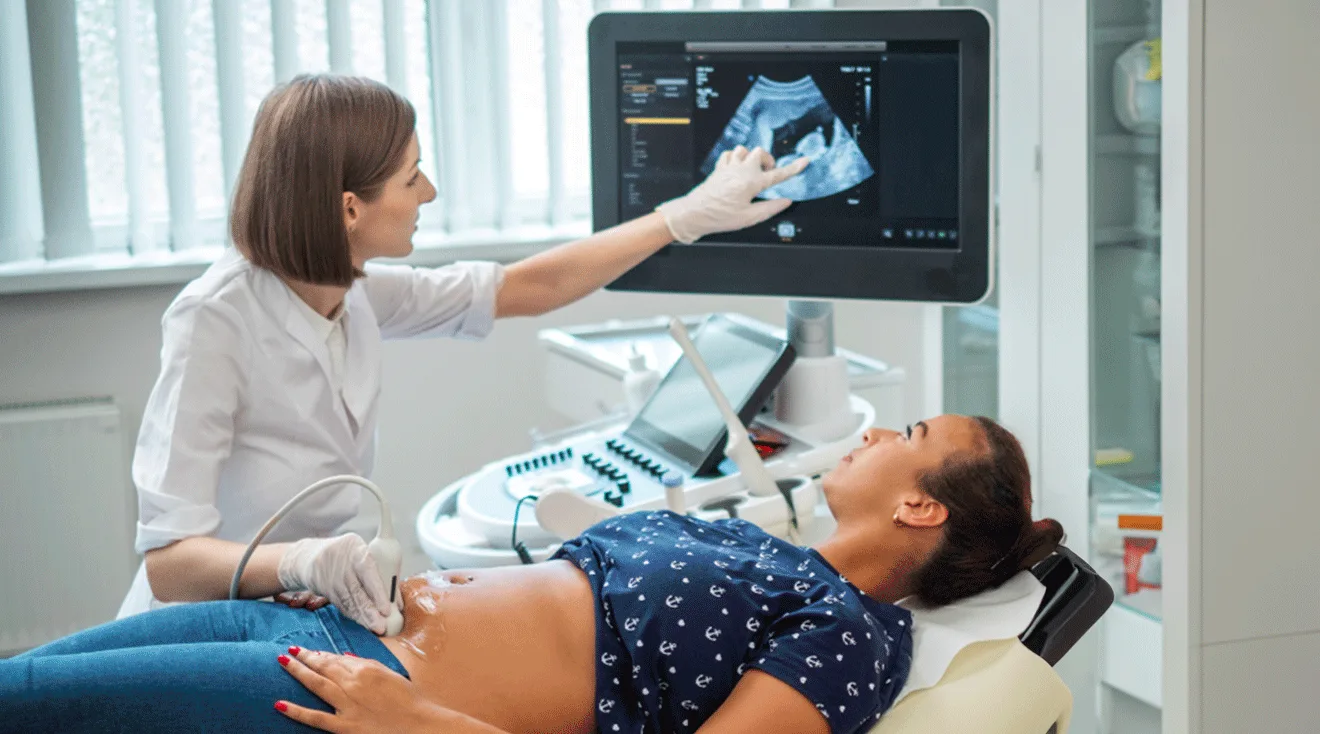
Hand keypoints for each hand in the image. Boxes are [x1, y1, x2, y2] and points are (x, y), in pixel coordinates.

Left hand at [276, 648, 504, 732]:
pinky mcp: (345, 726)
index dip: (319, 654)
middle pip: (323, 667)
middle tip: (290, 650)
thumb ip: (365, 665)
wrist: (419, 724)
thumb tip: (344, 658)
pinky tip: (279, 704)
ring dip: (298, 672)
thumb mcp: (389, 674)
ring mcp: (347, 705)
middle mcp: (353, 684)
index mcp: (366, 670)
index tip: (307, 650)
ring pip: (317, 685)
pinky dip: (297, 711)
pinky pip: (316, 718)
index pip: (336, 659)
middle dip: (305, 657)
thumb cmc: (408, 699)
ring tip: (283, 662)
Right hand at [277, 533, 390, 633]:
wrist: (309, 555)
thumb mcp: (361, 553)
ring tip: (374, 627)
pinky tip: (361, 621)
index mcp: (356, 549)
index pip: (368, 572)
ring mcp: (330, 577)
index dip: (377, 592)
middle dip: (370, 611)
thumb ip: (379, 573)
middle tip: (381, 626)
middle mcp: (342, 563)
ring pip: (348, 601)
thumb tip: (397, 601)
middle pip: (357, 591)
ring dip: (362, 617)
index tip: (386, 609)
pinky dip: (352, 614)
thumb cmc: (346, 555)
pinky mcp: (323, 589)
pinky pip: (341, 604)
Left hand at [656, 145, 809, 243]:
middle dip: (768, 162)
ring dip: (751, 158)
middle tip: (767, 176)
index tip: (805, 161)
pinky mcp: (719, 168)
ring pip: (745, 150)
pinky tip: (737, 169)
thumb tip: (786, 201)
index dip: (794, 168)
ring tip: (752, 172)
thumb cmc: (720, 217)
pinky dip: (737, 158)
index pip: (778, 174)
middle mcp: (741, 170)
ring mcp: (729, 167)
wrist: (694, 213)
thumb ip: (770, 208)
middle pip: (760, 153)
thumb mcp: (749, 218)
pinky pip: (730, 154)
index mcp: (752, 182)